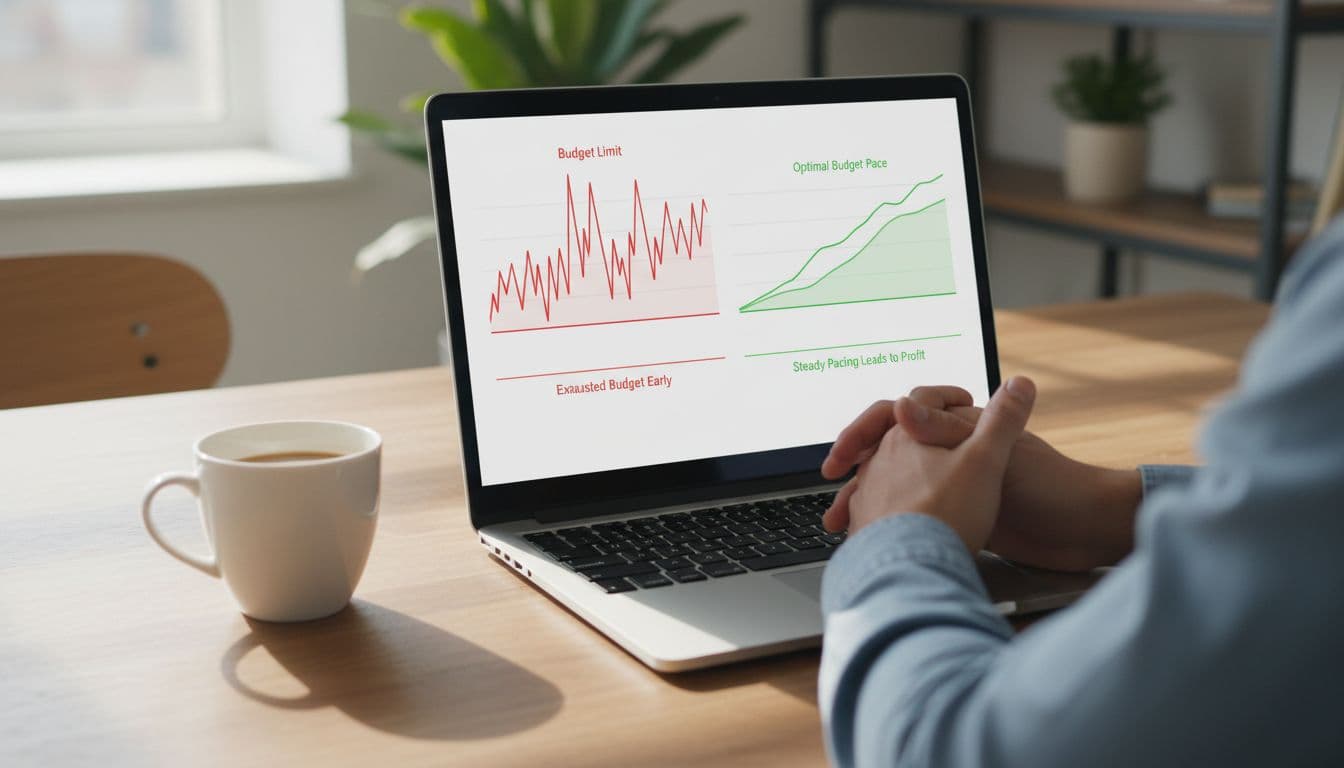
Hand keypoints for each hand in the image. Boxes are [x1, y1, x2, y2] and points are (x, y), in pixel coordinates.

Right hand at [823, 383, 1140, 569]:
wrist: (1080, 532)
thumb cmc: (1045, 489)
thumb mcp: (991, 454)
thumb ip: (946, 429)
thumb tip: (901, 403)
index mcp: (959, 426)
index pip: (897, 414)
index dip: (864, 431)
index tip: (841, 457)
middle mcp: (953, 451)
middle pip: (889, 449)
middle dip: (856, 468)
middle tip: (832, 492)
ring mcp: (955, 483)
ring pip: (896, 484)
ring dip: (867, 499)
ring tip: (842, 524)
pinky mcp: (960, 515)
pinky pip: (912, 513)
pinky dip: (888, 523)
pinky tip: (873, 540)